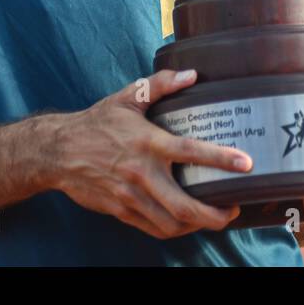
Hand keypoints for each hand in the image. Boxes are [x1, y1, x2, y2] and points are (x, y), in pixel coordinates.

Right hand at [49, 69, 248, 239]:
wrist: (58, 152)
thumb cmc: (96, 122)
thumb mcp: (128, 97)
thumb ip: (161, 84)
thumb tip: (192, 75)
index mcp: (147, 142)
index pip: (190, 151)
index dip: (221, 159)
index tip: (246, 164)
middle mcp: (141, 173)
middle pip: (185, 205)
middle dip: (215, 214)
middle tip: (233, 208)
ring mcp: (131, 196)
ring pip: (172, 223)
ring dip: (198, 225)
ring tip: (215, 216)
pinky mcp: (121, 211)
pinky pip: (154, 228)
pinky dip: (175, 229)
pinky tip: (187, 222)